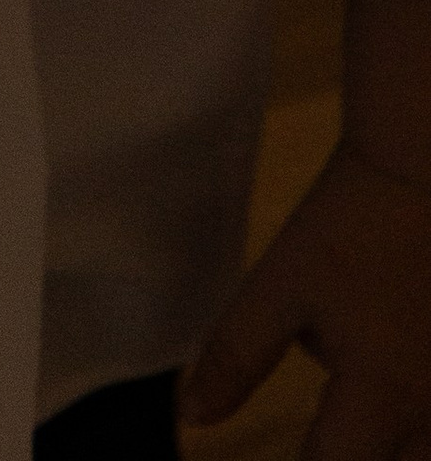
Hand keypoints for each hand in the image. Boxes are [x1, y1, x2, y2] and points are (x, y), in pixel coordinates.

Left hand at [181, 146, 430, 455]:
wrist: (422, 170)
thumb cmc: (349, 225)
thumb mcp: (278, 286)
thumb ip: (235, 356)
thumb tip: (194, 416)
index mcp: (380, 400)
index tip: (277, 457)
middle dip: (345, 458)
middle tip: (314, 438)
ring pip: (421, 453)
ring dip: (383, 446)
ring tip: (343, 422)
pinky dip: (412, 426)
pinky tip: (386, 391)